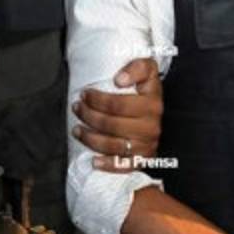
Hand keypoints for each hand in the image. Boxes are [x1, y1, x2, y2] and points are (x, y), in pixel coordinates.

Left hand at [72, 58, 162, 172]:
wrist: (156, 109)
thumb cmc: (146, 89)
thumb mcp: (148, 69)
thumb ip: (137, 67)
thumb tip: (119, 80)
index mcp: (152, 104)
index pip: (117, 105)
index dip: (97, 100)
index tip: (84, 93)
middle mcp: (151, 126)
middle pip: (111, 125)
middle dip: (88, 116)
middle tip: (76, 108)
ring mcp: (147, 144)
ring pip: (113, 146)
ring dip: (90, 138)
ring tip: (76, 129)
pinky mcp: (142, 158)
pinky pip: (124, 166)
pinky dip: (108, 165)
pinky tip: (94, 161)